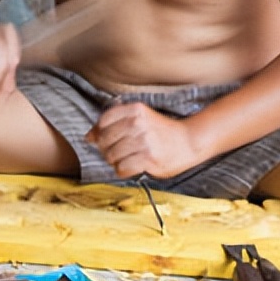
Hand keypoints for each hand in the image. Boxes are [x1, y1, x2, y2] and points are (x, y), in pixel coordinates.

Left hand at [86, 101, 203, 178]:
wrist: (190, 141)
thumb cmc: (161, 131)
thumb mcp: (140, 118)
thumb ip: (116, 122)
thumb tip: (89, 136)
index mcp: (135, 110)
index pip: (103, 120)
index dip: (98, 132)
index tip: (100, 139)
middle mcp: (138, 123)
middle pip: (105, 139)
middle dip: (105, 148)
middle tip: (113, 152)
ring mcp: (143, 141)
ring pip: (112, 155)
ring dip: (113, 161)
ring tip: (123, 159)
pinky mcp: (149, 158)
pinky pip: (122, 167)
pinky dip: (121, 170)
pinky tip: (128, 167)